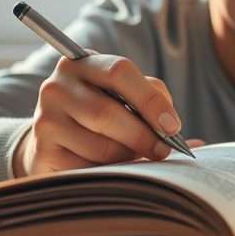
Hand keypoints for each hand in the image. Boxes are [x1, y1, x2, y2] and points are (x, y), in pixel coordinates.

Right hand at [12, 55, 201, 177]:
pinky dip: (108, 172)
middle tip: (163, 151)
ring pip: (100, 144)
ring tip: (133, 156)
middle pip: (107, 112)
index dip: (151, 100)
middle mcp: (56, 86)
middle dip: (143, 135)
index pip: (119, 71)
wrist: (53, 143)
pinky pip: (87, 167)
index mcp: (81, 63)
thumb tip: (191, 143)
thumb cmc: (101, 116)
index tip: (173, 126)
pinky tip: (110, 169)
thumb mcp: (124, 99)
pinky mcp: (42, 151)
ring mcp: (45, 119)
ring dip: (126, 156)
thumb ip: (154, 107)